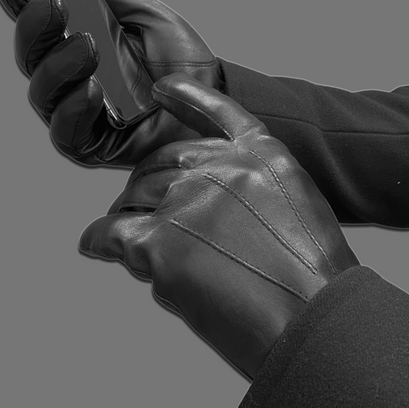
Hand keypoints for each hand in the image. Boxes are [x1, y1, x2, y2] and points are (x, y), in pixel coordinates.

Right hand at [0, 0, 222, 166]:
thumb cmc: (183, 63)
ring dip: (59, 65)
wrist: (212, 103)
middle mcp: (72, 80)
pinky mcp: (90, 145)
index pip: (42, 25)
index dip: (20, 1)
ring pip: (43, 92)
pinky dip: (74, 107)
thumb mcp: (148, 16)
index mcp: (81, 47)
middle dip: (36, 27)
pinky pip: (65, 131)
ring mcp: (77, 114)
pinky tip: (93, 89)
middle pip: (32, 56)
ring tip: (87, 45)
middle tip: (52, 0)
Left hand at [79, 73, 359, 378]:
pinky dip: (98, 240)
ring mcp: (187, 202)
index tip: (162, 88)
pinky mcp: (160, 244)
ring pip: (134, 199)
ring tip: (127, 240)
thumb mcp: (298, 207)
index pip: (215, 113)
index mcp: (257, 154)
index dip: (187, 98)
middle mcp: (219, 168)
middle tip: (140, 212)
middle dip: (145, 187)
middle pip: (159, 166)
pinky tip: (93, 245)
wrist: (315, 318)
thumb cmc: (311, 276)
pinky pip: (111, 234)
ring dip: (127, 217)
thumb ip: (251, 192)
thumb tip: (200, 210)